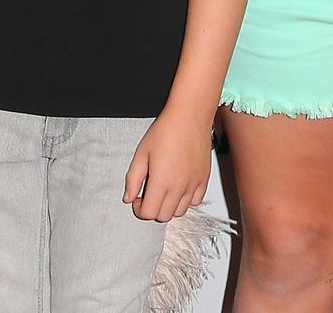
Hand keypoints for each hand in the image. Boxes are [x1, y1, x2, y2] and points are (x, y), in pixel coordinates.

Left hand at [124, 107, 213, 221]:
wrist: (190, 116)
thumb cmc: (166, 130)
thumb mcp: (141, 153)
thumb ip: (133, 179)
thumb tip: (128, 198)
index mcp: (161, 182)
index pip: (148, 213)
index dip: (139, 208)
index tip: (138, 198)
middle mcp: (179, 187)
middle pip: (164, 216)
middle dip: (153, 209)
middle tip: (149, 193)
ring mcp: (193, 184)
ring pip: (180, 212)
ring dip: (169, 206)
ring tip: (164, 189)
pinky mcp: (204, 179)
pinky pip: (195, 201)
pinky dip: (186, 200)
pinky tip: (179, 187)